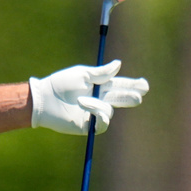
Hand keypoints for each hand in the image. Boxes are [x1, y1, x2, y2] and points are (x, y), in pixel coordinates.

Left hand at [29, 60, 148, 134]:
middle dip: (131, 97)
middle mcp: (99, 99)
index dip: (134, 85)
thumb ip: (101, 72)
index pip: (121, 85)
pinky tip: (84, 106)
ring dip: (97, 104)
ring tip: (81, 100)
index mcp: (99, 85)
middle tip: (138, 96)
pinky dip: (96, 113)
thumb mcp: (81, 74)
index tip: (144, 85)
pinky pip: (103, 122)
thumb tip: (119, 64)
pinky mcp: (89, 125)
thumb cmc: (60, 84)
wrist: (45, 99)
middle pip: (122, 99)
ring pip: (110, 110)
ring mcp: (95, 113)